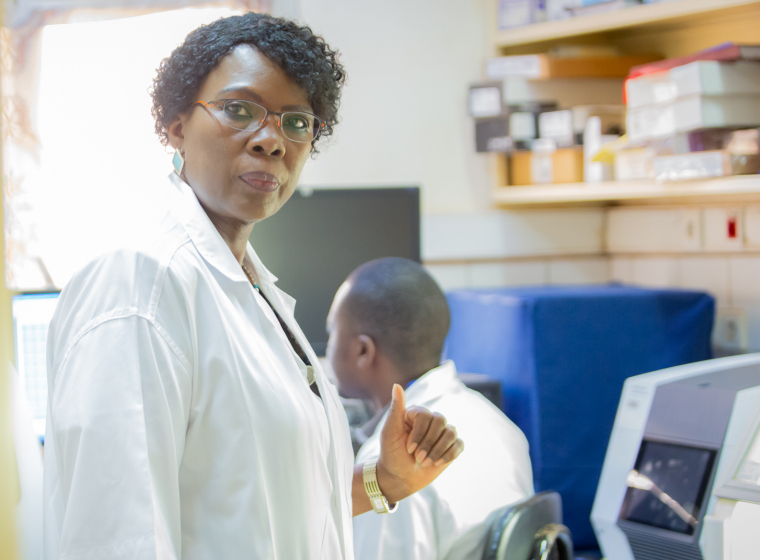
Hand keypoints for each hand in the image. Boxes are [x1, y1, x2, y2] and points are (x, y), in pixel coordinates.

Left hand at [376, 384, 463, 503]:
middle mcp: (431, 420)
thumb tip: (396, 385)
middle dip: (429, 443)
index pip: (426, 416)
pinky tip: (437, 462)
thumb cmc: (391, 454)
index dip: (419, 434)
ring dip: (438, 451)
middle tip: (418, 458)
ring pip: (451, 432)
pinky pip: (459, 444)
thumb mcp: (389, 432)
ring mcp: (442, 433)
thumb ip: (395, 409)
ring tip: (425, 462)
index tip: (408, 449)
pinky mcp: (451, 446)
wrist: (399, 477)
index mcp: (416, 413)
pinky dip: (449, 455)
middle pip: (440, 422)